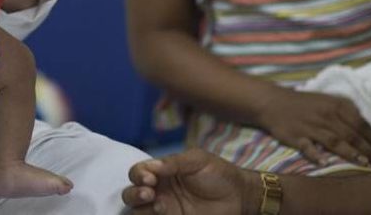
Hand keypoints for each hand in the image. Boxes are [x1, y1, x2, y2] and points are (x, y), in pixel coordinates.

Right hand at [122, 149, 250, 214]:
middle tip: (149, 193)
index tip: (150, 178)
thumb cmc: (218, 173)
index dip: (139, 174)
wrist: (239, 196)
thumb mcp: (197, 160)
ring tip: (159, 205)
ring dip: (140, 207)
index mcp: (162, 172)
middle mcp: (159, 190)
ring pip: (137, 211)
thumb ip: (174, 162)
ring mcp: (165, 208)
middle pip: (131, 193)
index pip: (138, 172)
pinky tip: (161, 213)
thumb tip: (151, 166)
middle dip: (134, 193)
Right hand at [258, 87, 370, 167]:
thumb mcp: (329, 101)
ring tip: (364, 163)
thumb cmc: (306, 103)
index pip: (361, 123)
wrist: (273, 102)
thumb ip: (348, 114)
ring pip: (334, 140)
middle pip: (351, 134)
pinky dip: (315, 154)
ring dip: (350, 152)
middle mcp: (326, 115)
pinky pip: (307, 146)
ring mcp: (311, 126)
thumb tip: (370, 131)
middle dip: (370, 149)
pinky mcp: (295, 136)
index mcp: (336, 105)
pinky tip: (324, 162)